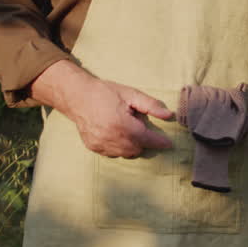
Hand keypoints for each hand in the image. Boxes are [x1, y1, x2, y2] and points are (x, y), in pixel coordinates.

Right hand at [36, 62, 173, 157]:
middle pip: (137, 149)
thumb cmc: (106, 92)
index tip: (169, 143)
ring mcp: (101, 145)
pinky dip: (119, 147)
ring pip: (125, 154)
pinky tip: (115, 133)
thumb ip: (151, 105)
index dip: (160, 142)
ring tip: (125, 127)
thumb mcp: (131, 94)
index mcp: (122, 125)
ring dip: (132, 145)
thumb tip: (169, 115)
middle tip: (138, 125)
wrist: (77, 96)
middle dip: (143, 140)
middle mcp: (111, 138)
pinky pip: (113, 153)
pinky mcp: (94, 147)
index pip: (147, 139)